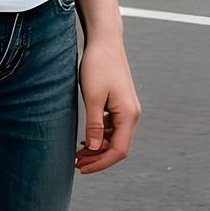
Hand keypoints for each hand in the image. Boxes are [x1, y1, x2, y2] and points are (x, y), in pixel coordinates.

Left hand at [75, 36, 139, 173]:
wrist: (105, 41)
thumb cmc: (98, 65)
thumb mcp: (93, 98)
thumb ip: (95, 126)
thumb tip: (95, 149)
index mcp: (129, 114)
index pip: (119, 150)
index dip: (101, 163)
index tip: (83, 168)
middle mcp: (132, 113)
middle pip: (118, 146)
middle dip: (98, 158)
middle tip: (77, 164)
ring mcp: (127, 108)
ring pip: (115, 137)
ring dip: (99, 148)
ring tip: (79, 153)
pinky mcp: (120, 103)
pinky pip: (113, 127)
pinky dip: (100, 136)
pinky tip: (87, 138)